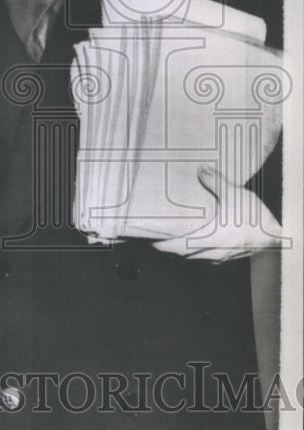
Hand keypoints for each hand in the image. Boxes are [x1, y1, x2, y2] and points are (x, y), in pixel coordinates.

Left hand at [152, 166, 282, 261]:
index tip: (152, 242)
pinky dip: (201, 254)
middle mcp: (213, 252)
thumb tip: (201, 170)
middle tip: (159, 243)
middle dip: (171, 249)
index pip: (179, 246)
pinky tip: (203, 247)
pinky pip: (211, 259)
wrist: (278, 236)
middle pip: (185, 255)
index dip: (164, 246)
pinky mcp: (233, 256)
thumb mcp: (234, 195)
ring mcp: (223, 256)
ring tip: (177, 244)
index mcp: (209, 238)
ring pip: (198, 258)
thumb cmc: (255, 218)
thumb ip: (216, 182)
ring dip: (186, 253)